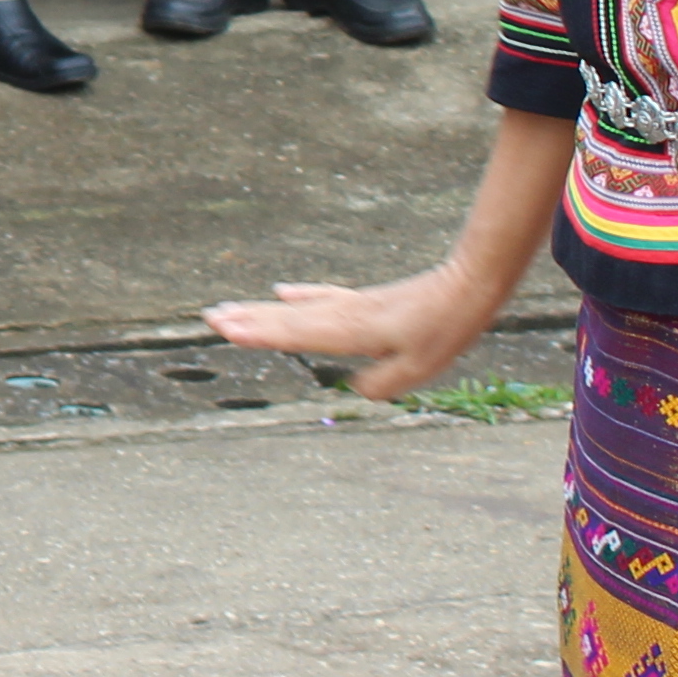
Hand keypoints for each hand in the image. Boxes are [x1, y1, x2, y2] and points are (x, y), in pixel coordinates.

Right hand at [205, 254, 505, 399]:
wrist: (467, 287)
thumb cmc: (445, 329)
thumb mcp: (419, 368)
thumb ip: (382, 383)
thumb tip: (354, 390)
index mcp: (353, 332)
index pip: (297, 334)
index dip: (261, 333)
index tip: (227, 329)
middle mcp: (344, 315)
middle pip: (287, 319)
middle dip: (248, 319)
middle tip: (210, 317)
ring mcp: (351, 305)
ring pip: (297, 309)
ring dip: (261, 309)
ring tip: (228, 308)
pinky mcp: (362, 301)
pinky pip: (321, 298)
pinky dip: (298, 297)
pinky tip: (281, 292)